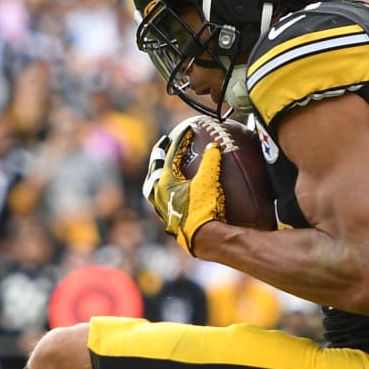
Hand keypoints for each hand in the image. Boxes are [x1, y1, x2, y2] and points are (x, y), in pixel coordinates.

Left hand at [142, 121, 225, 253]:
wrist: (204, 239)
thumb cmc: (204, 208)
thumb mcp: (209, 181)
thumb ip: (211, 161)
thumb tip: (214, 146)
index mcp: (164, 183)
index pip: (169, 156)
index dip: (179, 141)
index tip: (187, 129)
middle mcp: (158, 195)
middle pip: (154, 170)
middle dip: (158, 156)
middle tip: (164, 145)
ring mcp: (163, 209)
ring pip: (154, 188)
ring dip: (158, 176)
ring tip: (163, 171)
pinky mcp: (171, 221)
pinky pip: (164, 201)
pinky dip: (168, 192)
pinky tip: (178, 194)